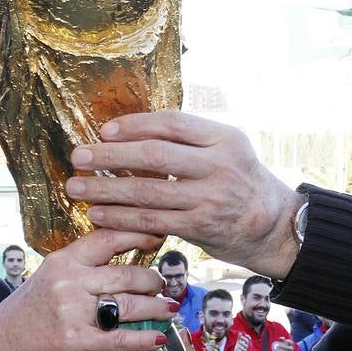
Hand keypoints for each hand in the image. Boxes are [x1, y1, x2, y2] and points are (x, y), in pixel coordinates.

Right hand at [0, 229, 173, 350]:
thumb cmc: (26, 313)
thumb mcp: (48, 278)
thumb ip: (79, 268)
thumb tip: (117, 260)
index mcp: (63, 260)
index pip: (106, 238)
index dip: (137, 234)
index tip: (159, 234)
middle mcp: (69, 281)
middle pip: (126, 275)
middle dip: (152, 280)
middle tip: (163, 284)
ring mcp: (72, 310)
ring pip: (128, 305)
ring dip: (156, 308)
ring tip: (169, 308)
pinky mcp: (75, 339)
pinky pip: (119, 338)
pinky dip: (143, 339)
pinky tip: (158, 338)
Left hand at [64, 111, 304, 277]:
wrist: (274, 226)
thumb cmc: (242, 183)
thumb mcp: (228, 150)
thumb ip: (192, 141)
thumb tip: (133, 134)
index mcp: (225, 138)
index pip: (172, 123)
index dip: (134, 125)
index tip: (105, 130)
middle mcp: (220, 166)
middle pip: (155, 154)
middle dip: (111, 155)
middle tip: (79, 155)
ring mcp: (210, 198)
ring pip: (148, 191)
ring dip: (106, 189)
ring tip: (77, 186)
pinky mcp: (200, 227)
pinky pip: (152, 220)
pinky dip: (120, 217)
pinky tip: (98, 213)